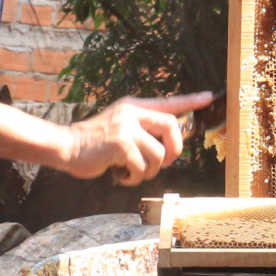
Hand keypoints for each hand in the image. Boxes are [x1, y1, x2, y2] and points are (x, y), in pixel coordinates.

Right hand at [59, 93, 212, 183]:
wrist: (67, 146)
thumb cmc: (94, 143)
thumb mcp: (119, 127)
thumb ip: (141, 130)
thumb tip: (168, 146)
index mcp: (133, 107)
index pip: (168, 102)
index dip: (190, 101)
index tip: (208, 97)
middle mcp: (132, 113)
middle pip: (171, 126)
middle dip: (174, 149)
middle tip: (166, 162)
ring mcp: (126, 127)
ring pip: (158, 154)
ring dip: (149, 170)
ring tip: (134, 172)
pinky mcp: (121, 144)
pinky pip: (142, 167)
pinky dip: (135, 178)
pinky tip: (123, 176)